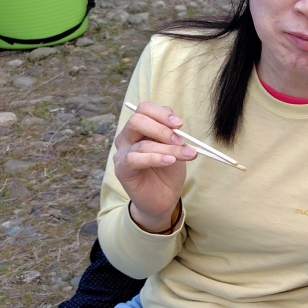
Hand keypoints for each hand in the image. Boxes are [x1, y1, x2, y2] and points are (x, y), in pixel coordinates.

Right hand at [114, 101, 195, 231]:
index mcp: (140, 128)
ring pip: (141, 143)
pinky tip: (170, 161)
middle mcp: (127, 138)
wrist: (163, 197)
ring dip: (167, 148)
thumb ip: (174, 136)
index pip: (144, 109)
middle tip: (181, 140)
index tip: (180, 124)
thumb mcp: (176, 149)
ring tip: (185, 155)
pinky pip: (135, 159)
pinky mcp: (122, 169)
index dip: (162, 113)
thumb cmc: (168, 171)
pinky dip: (155, 158)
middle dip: (162, 129)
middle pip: (137, 120)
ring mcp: (122, 153)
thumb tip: (177, 126)